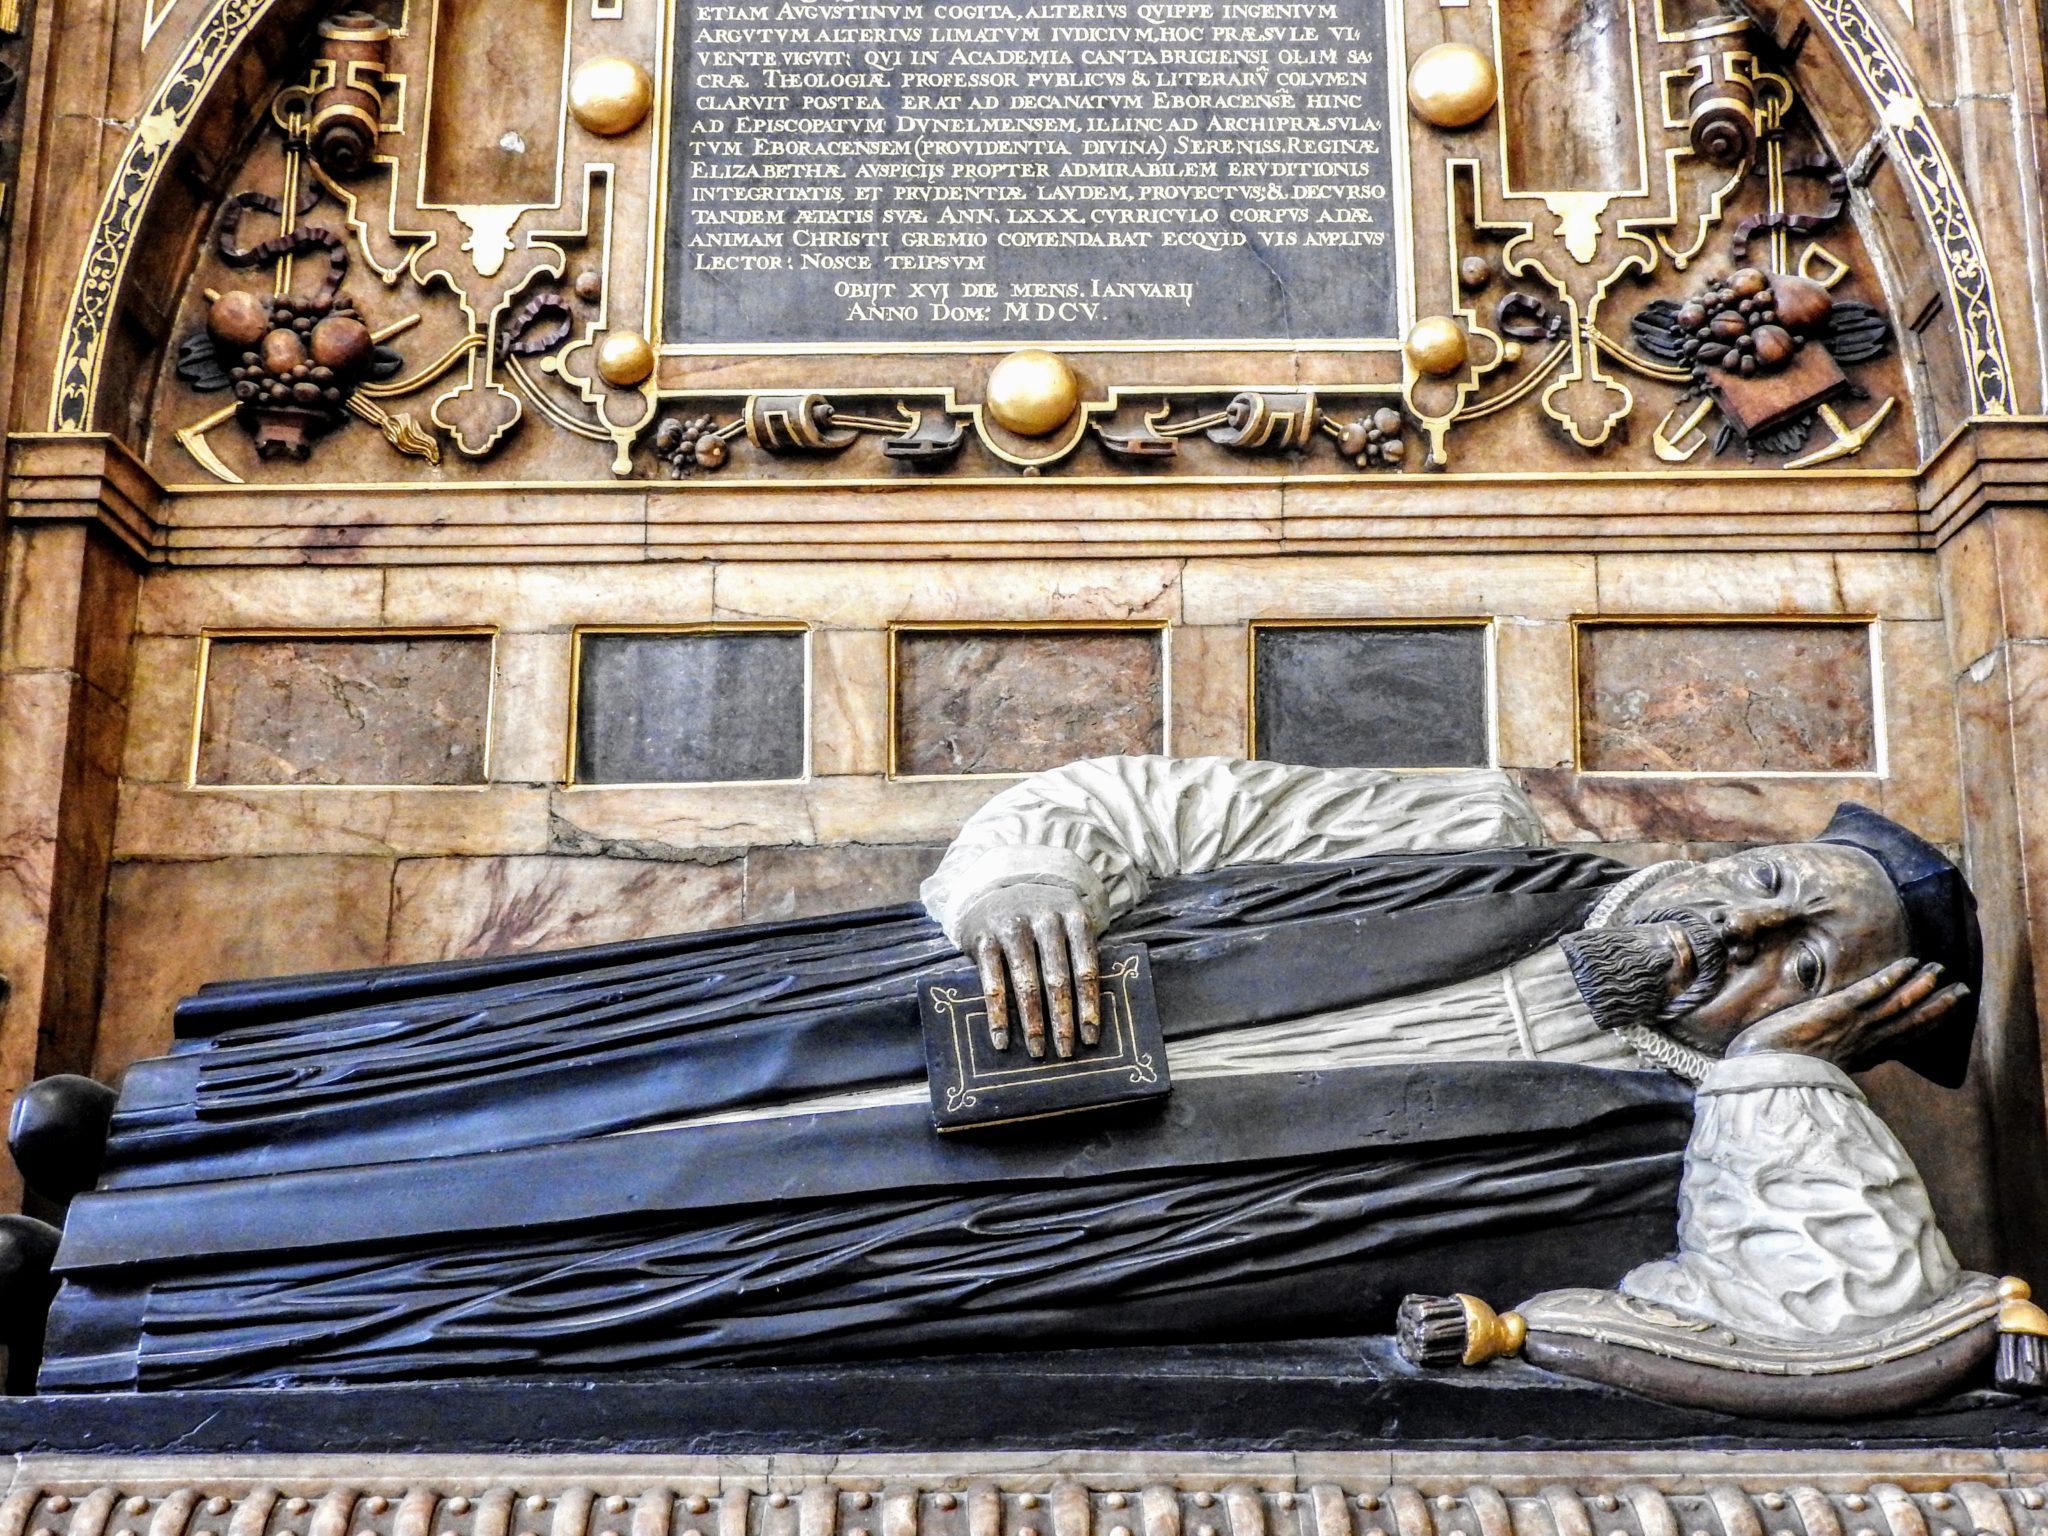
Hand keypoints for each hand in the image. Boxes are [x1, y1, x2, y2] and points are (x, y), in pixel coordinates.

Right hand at [953, 881, 1101, 1059]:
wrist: (996, 884)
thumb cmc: (1041, 917)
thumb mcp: (1066, 923)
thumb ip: (1077, 955)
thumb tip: (1089, 1014)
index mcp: (1074, 918)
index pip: (1086, 968)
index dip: (1089, 1006)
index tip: (1091, 1038)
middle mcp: (1045, 920)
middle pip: (1058, 979)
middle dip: (1063, 1020)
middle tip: (1065, 1052)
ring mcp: (1012, 928)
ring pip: (1026, 983)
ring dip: (1032, 1022)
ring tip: (1037, 1050)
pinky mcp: (984, 938)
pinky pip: (992, 983)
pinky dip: (998, 1014)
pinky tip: (1002, 1039)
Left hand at [1725, 958, 1969, 1070]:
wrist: (1763, 1073)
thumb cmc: (1780, 1069)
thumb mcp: (1816, 1066)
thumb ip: (1832, 1057)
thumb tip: (1834, 1051)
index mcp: (1861, 1056)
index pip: (1902, 1039)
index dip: (1927, 1026)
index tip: (1945, 1014)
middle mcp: (1865, 1042)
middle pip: (1911, 1023)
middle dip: (1938, 1007)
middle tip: (1961, 990)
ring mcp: (1854, 1026)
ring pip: (1899, 1005)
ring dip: (1922, 986)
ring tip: (1940, 970)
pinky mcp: (1838, 1011)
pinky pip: (1873, 991)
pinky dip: (1893, 977)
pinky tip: (1908, 963)